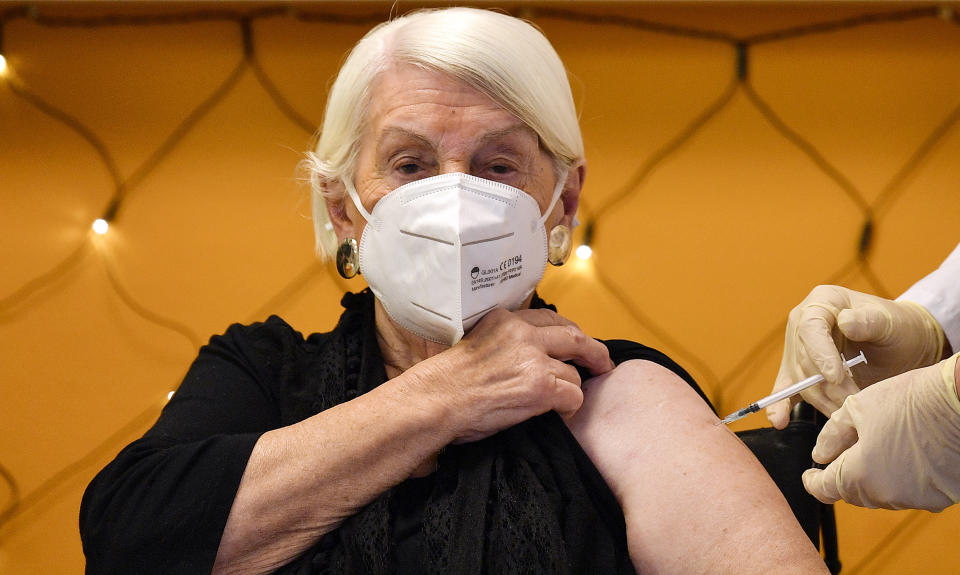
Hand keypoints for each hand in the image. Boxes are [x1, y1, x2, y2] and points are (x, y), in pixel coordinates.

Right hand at [408, 307, 614, 442]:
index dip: (569, 334)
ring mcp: (532, 359)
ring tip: (563, 403)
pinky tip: (559, 413)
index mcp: (505, 319)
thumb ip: (504, 343)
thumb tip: (527, 356)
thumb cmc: (447, 383)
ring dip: (571, 389)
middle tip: (602, 365)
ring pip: (574, 372)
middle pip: (574, 337)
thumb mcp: (476, 344)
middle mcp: (522, 333)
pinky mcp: (539, 386)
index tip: (576, 345)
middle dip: (594, 352)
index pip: (550, 319)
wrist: (435, 401)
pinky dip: (570, 408)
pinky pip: (573, 395)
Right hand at [766, 285, 944, 428]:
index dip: (819, 354)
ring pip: (800, 380)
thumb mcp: (891, 322)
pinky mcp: (799, 372)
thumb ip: (869, 320)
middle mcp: (803, 324)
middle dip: (827, 385)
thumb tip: (845, 321)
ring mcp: (799, 349)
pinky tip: (780, 420)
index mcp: (822, 302)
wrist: (903, 347)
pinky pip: (786, 389)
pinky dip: (781, 405)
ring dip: (822, 400)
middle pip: (803, 359)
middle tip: (853, 402)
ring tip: (846, 412)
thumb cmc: (898, 329)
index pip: (810, 328)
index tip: (836, 377)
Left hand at [802, 354, 959, 510]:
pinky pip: (911, 492)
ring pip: (883, 494)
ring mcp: (917, 498)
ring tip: (878, 446)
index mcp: (860, 475)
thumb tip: (820, 453)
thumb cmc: (909, 400)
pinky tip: (905, 454)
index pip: (826, 489)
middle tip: (842, 452)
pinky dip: (902, 478)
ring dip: (874, 477)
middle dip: (843, 475)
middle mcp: (888, 494)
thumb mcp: (858, 409)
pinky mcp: (941, 496)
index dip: (813, 481)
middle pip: (854, 493)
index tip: (809, 474)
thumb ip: (833, 436)